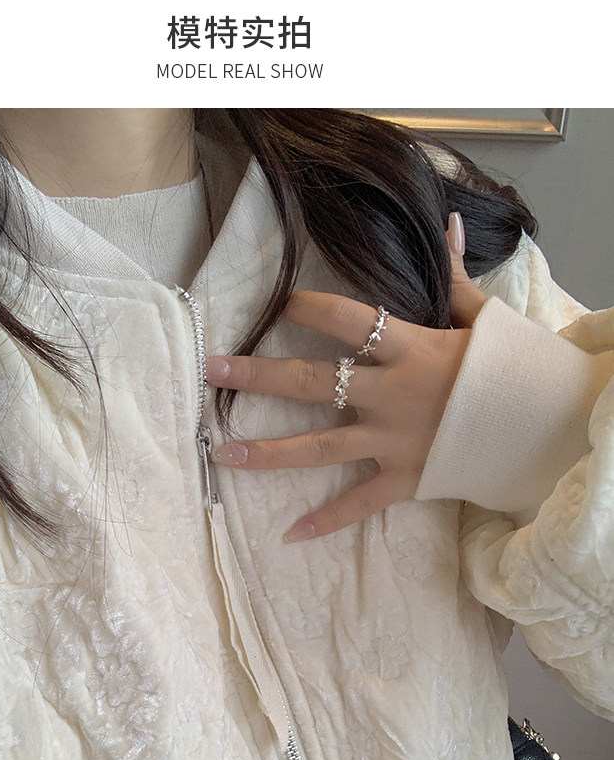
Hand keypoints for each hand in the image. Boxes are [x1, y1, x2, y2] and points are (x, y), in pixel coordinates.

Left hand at [206, 213, 487, 540]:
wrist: (547, 426)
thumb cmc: (512, 370)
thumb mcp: (485, 319)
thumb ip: (454, 278)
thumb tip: (450, 224)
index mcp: (409, 348)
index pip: (346, 319)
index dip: (308, 307)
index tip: (277, 303)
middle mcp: (391, 394)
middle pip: (312, 381)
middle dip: (259, 373)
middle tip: (212, 369)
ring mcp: (394, 441)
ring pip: (319, 446)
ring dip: (268, 451)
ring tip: (222, 452)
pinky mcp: (405, 478)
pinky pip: (360, 504)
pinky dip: (327, 521)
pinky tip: (288, 535)